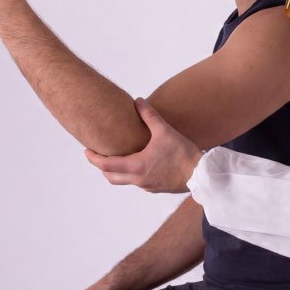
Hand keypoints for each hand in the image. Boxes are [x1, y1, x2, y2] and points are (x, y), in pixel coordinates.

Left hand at [85, 98, 202, 192]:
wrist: (202, 175)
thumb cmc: (183, 154)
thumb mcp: (165, 131)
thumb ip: (149, 115)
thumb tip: (138, 101)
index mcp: (136, 166)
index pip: (105, 165)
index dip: (93, 158)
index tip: (87, 151)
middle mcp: (138, 179)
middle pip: (111, 177)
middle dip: (102, 167)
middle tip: (99, 156)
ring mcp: (148, 186)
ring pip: (124, 181)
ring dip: (117, 172)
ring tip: (118, 158)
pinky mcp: (157, 188)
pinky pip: (139, 182)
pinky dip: (132, 174)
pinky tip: (140, 164)